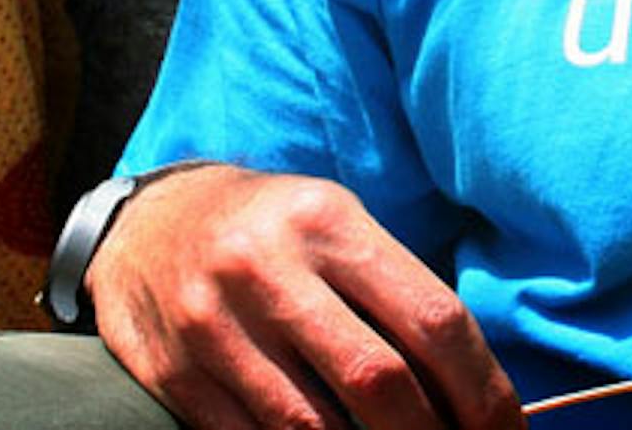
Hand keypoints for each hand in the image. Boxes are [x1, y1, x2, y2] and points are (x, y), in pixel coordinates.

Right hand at [88, 162, 522, 429]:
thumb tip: (471, 383)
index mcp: (329, 221)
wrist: (150, 223)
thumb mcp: (338, 225)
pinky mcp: (176, 373)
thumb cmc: (275, 230)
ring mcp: (216, 324)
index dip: (481, 389)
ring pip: (312, 428)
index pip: (431, 318)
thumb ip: (396, 290)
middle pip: (378, 382)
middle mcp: (271, 268)